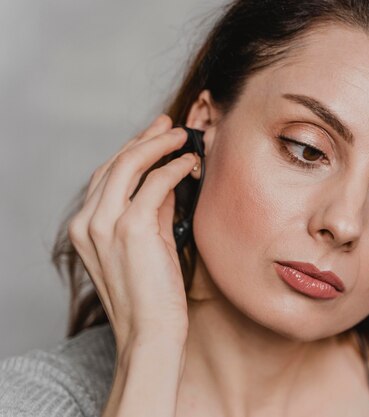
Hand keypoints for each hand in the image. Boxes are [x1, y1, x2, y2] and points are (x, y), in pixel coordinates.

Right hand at [67, 114, 196, 349]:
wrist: (150, 333)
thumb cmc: (152, 294)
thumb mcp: (148, 244)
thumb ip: (153, 211)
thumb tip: (169, 179)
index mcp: (85, 227)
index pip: (106, 175)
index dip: (132, 150)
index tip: (155, 135)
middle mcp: (88, 222)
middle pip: (115, 163)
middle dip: (145, 139)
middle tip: (169, 126)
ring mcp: (105, 224)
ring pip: (130, 164)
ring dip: (159, 145)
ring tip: (183, 136)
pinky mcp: (130, 229)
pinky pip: (155, 183)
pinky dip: (174, 167)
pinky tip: (190, 163)